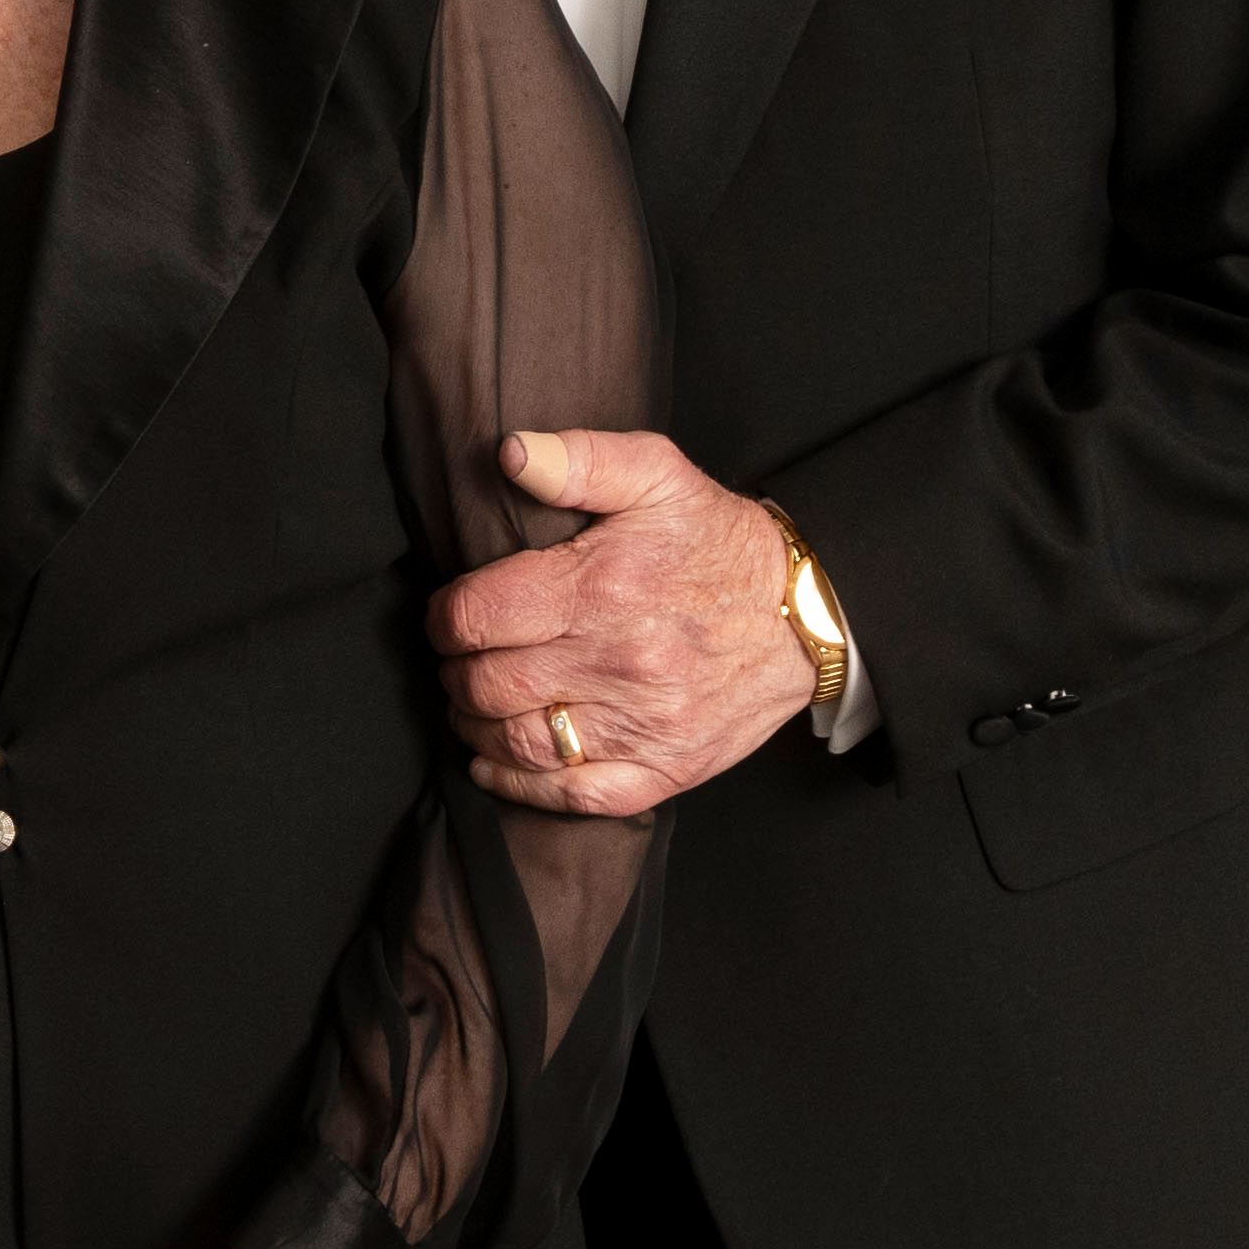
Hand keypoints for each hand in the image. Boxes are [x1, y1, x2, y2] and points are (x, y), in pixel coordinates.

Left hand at [438, 427, 812, 814]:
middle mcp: (619, 662)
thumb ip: (577, 458)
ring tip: (472, 702)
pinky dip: (520, 786)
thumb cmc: (719, 543)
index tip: (448, 616)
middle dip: (455, 671)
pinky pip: (572, 795)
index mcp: (602, 587)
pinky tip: (495, 762)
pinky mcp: (665, 769)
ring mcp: (642, 725)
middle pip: (487, 684)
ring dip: (476, 726)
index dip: (443, 618)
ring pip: (518, 742)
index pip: (477, 617)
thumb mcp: (656, 475)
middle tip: (459, 658)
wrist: (805, 614)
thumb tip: (509, 453)